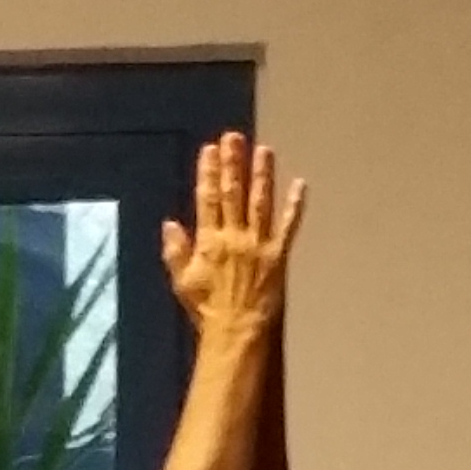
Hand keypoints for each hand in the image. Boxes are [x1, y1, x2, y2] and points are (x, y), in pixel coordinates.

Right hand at [158, 133, 304, 339]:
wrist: (238, 332)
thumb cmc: (208, 311)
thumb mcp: (183, 283)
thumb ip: (176, 252)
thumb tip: (170, 224)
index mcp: (209, 242)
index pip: (206, 199)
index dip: (207, 172)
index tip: (209, 150)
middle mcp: (234, 237)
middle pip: (232, 193)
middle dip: (233, 164)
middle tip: (234, 137)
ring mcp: (258, 244)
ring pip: (260, 202)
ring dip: (262, 175)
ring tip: (263, 150)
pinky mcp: (279, 255)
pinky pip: (288, 226)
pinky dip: (295, 205)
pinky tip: (300, 185)